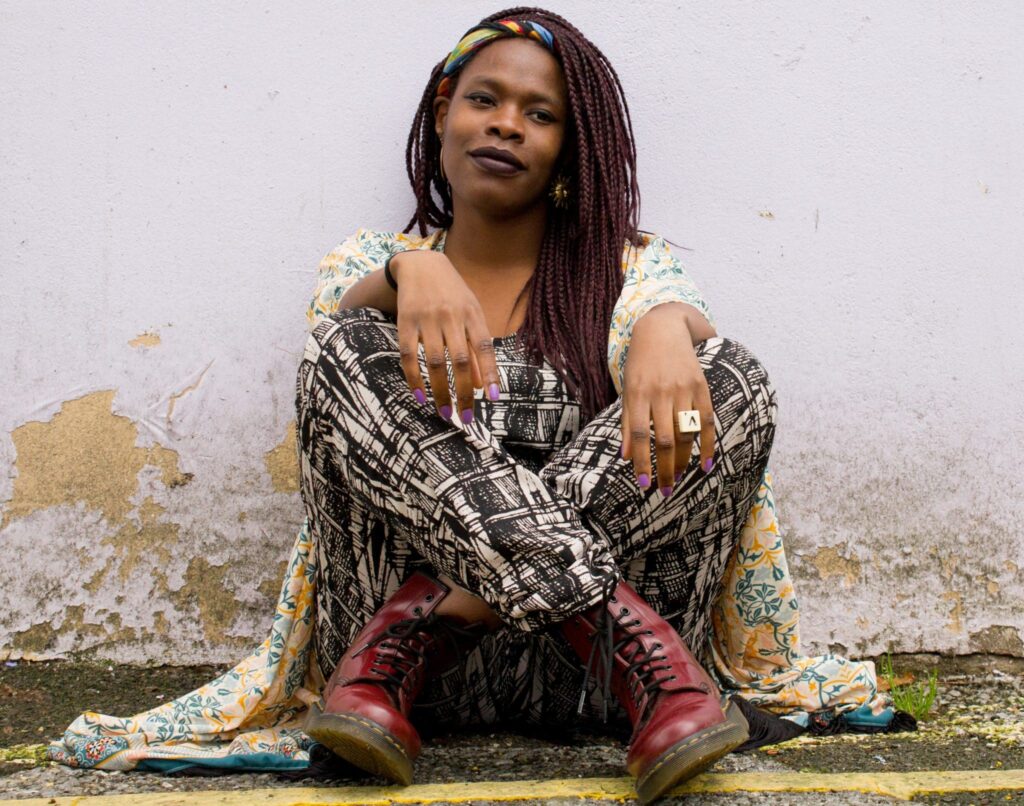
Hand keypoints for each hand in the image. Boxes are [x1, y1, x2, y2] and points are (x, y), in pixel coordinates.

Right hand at [391, 251, 500, 421]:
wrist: (421, 264)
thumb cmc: (452, 294)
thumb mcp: (470, 314)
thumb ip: (476, 348)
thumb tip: (480, 386)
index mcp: (472, 314)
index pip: (484, 348)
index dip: (489, 373)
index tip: (493, 398)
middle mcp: (451, 316)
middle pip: (459, 360)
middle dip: (463, 392)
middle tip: (466, 418)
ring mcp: (427, 319)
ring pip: (434, 362)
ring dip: (440, 391)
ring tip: (445, 413)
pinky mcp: (405, 321)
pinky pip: (408, 355)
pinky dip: (414, 378)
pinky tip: (420, 396)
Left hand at [621, 303, 715, 494]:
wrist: (663, 328)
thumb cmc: (640, 364)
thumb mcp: (627, 389)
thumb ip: (627, 422)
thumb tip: (626, 457)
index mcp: (638, 393)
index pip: (640, 434)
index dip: (642, 461)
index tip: (642, 483)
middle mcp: (661, 392)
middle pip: (664, 439)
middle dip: (665, 469)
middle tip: (665, 491)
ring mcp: (683, 389)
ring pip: (685, 433)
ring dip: (683, 461)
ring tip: (679, 480)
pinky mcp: (701, 386)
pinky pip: (706, 421)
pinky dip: (707, 444)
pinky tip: (706, 465)